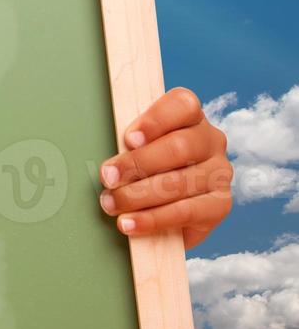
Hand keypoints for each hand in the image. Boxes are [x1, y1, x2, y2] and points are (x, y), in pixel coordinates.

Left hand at [97, 87, 232, 248]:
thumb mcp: (134, 149)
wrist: (167, 213)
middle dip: (137, 164)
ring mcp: (219, 173)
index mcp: (190, 117)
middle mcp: (210, 141)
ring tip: (110, 204)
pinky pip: (185, 211)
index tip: (128, 139)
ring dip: (138, 196)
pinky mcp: (220, 205)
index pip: (183, 105)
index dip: (155, 120)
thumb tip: (109, 162)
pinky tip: (128, 223)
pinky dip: (152, 219)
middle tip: (107, 178)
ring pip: (179, 182)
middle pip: (179, 147)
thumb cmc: (143, 169)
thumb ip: (128, 145)